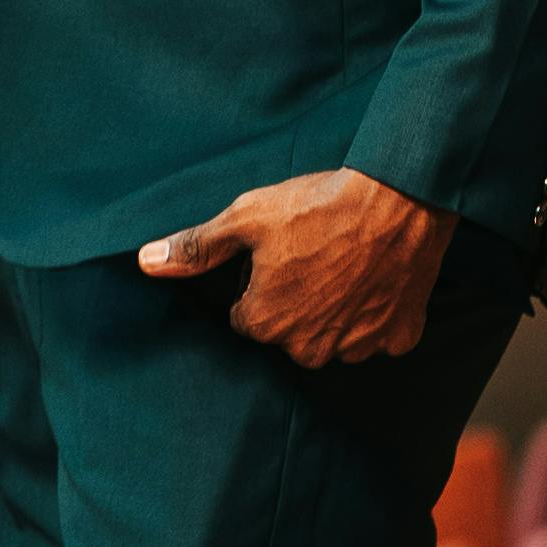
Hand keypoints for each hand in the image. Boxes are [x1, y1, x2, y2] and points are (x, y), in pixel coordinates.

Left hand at [141, 169, 453, 362]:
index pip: (247, 316)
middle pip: (290, 331)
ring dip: (336, 309)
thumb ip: (198, 247)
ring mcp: (358, 347)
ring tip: (347, 261)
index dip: (260, 283)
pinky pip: (378, 334)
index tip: (280, 254)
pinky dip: (377, 312)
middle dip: (297, 300)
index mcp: (267, 323)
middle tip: (315, 254)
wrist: (399, 197)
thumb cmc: (318, 205)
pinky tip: (377, 277)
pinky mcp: (398, 337)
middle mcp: (309, 348)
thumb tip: (147, 262)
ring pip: (334, 335)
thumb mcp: (248, 216)